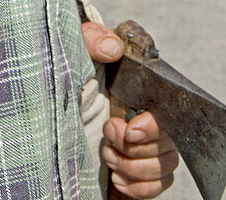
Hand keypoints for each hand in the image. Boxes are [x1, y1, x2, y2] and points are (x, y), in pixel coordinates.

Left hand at [82, 22, 178, 197]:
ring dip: (135, 167)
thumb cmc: (71, 71)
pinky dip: (140, 187)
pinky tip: (117, 177)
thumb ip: (93, 40)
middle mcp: (151, 118)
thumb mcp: (77, 50)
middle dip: (136, 149)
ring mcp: (148, 146)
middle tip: (107, 138)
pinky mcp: (141, 169)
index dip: (152, 126)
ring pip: (166, 166)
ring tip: (107, 155)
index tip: (128, 129)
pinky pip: (159, 186)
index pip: (168, 112)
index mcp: (142, 90)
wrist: (56, 105)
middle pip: (169, 144)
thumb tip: (113, 47)